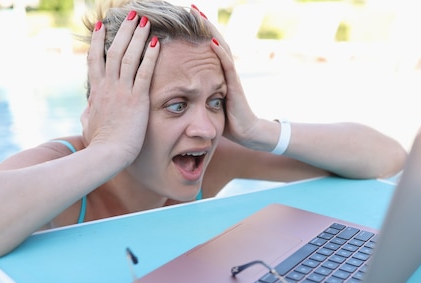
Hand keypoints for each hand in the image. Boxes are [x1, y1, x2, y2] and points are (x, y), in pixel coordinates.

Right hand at [81, 13, 159, 164]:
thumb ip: (88, 115)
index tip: (102, 27)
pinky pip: (144, 72)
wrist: (106, 155)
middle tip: (131, 15)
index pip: (95, 60)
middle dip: (123, 31)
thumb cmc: (99, 145)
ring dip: (137, 36)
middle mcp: (108, 87)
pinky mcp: (137, 99)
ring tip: (144, 20)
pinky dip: (150, 56)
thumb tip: (86, 112)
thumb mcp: (88, 127)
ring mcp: (122, 91)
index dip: (98, 42)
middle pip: (114, 51)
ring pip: (129, 56)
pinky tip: (156, 43)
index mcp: (97, 92)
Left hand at [190, 6, 259, 146]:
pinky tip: (213, 41)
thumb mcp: (207, 103)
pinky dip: (220, 53)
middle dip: (203, 24)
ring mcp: (231, 76)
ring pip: (222, 48)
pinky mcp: (234, 86)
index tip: (182, 19)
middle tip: (191, 7)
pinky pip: (228, 66)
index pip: (206, 48)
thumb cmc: (225, 120)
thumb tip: (176, 92)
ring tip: (200, 16)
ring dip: (211, 31)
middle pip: (214, 40)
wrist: (245, 133)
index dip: (196, 33)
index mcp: (216, 73)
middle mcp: (224, 71)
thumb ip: (196, 93)